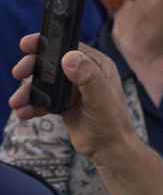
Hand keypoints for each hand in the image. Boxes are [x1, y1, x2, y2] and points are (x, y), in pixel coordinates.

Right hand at [11, 35, 135, 159]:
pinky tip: (24, 113)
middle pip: (52, 63)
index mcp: (97, 65)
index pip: (69, 47)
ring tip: (17, 103)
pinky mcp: (64, 104)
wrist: (109, 150)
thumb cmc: (112, 123)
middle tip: (18, 73)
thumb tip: (69, 58)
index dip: (47, 44)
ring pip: (45, 83)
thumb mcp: (100, 99)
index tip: (27, 44)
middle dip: (33, 68)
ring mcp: (73, 89)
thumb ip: (88, 78)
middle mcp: (84, 73)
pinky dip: (32, 105)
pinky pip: (44, 100)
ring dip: (29, 91)